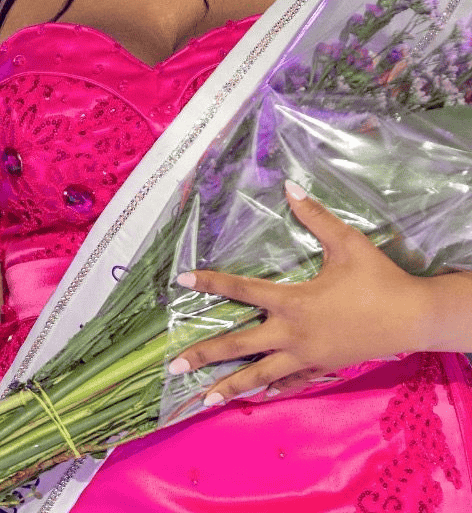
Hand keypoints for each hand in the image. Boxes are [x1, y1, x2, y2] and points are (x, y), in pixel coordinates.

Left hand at [168, 180, 430, 406]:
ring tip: (204, 399)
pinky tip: (260, 396)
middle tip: (173, 366)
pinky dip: (273, 389)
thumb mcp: (346, 242)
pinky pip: (292, 382)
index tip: (184, 279)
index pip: (242, 290)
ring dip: (231, 386)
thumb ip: (315, 216)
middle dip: (205, 355)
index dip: (212, 282)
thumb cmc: (378, 279)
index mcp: (292, 302)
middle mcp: (293, 334)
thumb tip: (289, 186)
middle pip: (240, 346)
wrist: (413, 318)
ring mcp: (307, 357)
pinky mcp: (323, 368)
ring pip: (261, 374)